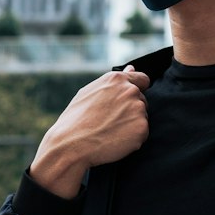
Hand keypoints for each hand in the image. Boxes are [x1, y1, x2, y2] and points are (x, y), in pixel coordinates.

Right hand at [30, 65, 150, 197]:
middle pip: (142, 100)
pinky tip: (114, 140)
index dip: (138, 89)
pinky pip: (141, 134)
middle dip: (131, 110)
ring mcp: (138, 109)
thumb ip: (114, 82)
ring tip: (109, 131)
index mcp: (117, 79)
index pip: (142, 79)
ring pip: (141, 117)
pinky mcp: (142, 128)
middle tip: (109, 121)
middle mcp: (130, 91)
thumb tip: (131, 68)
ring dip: (131, 124)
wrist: (71, 145)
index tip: (129, 100)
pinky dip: (132, 139)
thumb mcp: (89, 92)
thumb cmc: (76, 119)